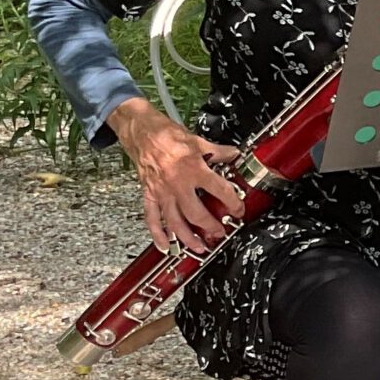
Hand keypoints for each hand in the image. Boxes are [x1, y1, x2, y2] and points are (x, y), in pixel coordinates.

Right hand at [107, 98, 243, 251]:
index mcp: (193, 169)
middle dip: (210, 227)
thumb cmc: (166, 134)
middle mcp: (178, 184)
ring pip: (175, 222)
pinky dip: (158, 235)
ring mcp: (162, 192)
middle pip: (196, 214)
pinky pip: (152, 219)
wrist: (140, 131)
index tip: (238, 210)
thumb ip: (218, 151)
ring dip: (188, 238)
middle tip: (220, 232)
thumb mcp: (197, 141)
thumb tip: (234, 154)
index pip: (219, 190)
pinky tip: (165, 246)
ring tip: (199, 248)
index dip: (233, 202)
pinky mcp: (149, 195)